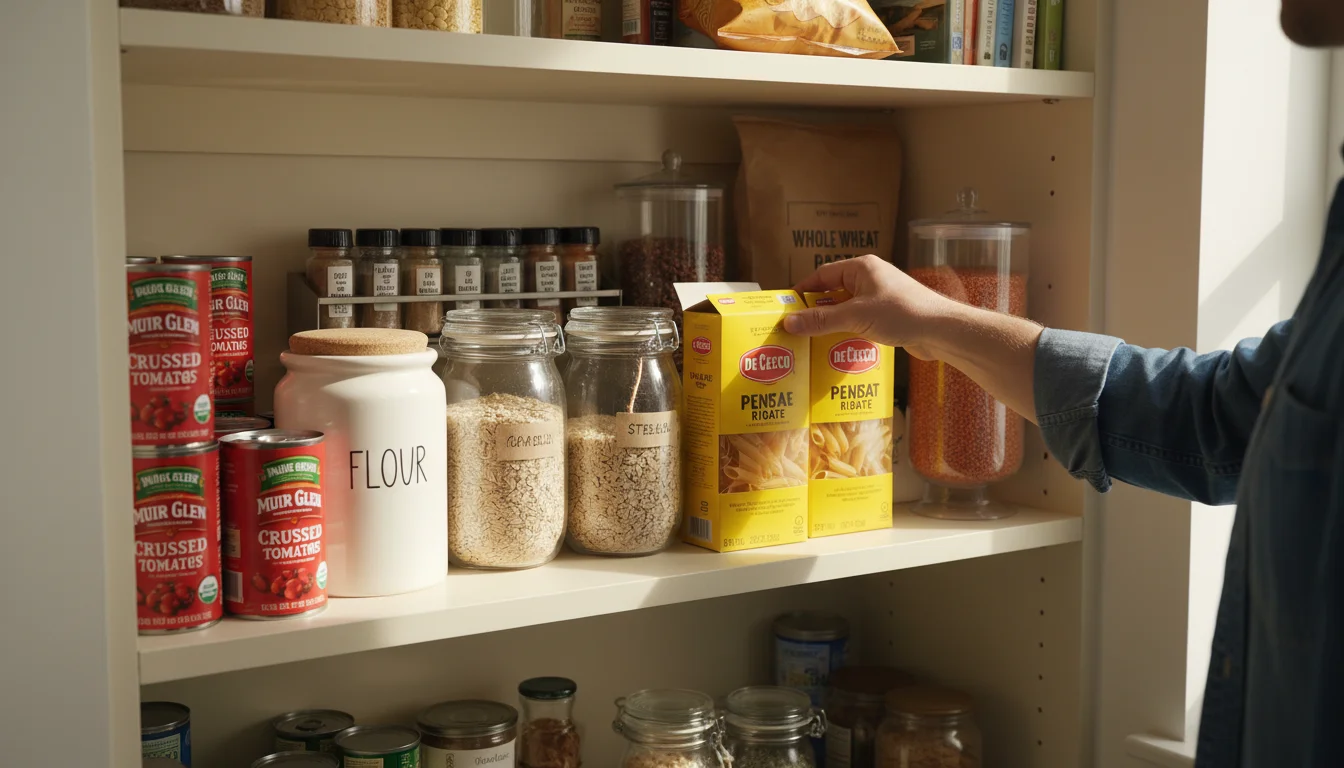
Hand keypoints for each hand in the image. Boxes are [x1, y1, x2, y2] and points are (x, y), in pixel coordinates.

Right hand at [782, 255, 954, 359]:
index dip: (804, 290)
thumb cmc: (901, 312)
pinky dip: (848, 333)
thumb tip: (789, 323)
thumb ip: (821, 320)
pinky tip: (838, 348)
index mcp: (862, 268)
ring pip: (847, 309)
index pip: (823, 274)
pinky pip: (860, 322)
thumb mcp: (854, 316)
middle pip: (834, 293)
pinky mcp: (888, 316)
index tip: (787, 307)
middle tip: (797, 328)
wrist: (940, 330)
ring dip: (832, 324)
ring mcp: (880, 297)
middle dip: (817, 311)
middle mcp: (870, 279)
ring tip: (813, 341)